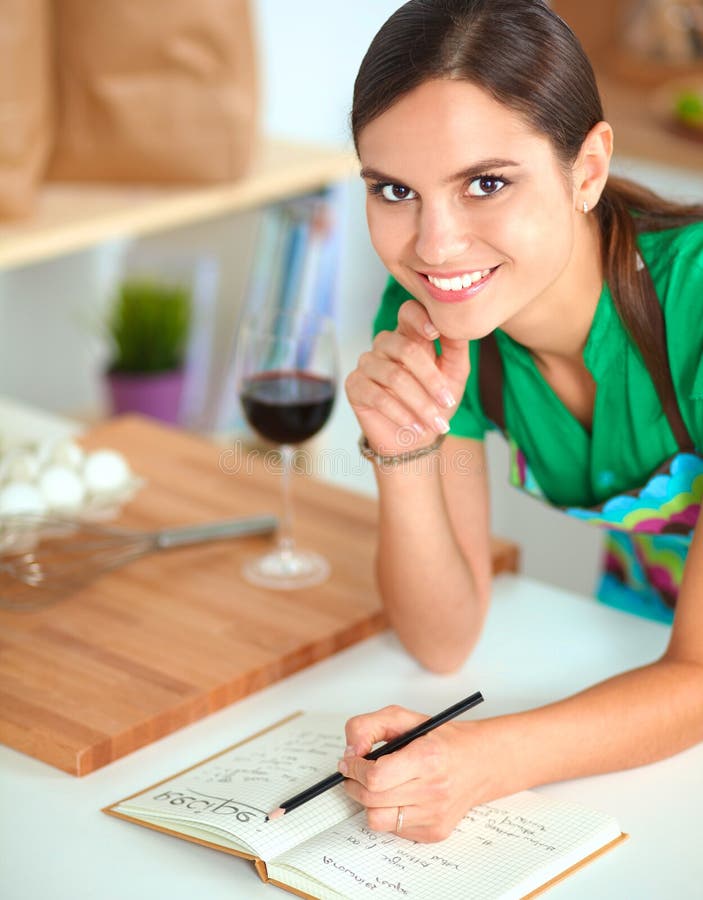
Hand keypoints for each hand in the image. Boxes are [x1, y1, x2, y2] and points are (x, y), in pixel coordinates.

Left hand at [338, 704, 501, 842]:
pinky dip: (387, 812)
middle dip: (353, 783)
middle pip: (371, 799)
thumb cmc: (441, 739)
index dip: (354, 769)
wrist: (481, 762)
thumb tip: (350, 752)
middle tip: (354, 772)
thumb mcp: (404, 717)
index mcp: (427, 758)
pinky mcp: (434, 832)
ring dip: (367, 801)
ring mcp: (435, 816)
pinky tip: (398, 796)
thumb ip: (369, 726)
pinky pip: (394, 829)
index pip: (375, 777)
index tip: (349, 761)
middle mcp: (434, 790)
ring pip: (378, 819)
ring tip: (375, 785)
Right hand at [344, 300, 469, 456]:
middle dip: (431, 379)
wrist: (414, 438)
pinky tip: (415, 427)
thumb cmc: (435, 401)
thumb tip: (459, 323)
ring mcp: (367, 363)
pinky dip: (400, 413)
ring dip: (419, 403)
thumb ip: (455, 347)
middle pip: (405, 348)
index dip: (419, 318)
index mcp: (409, 335)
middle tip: (448, 401)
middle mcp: (385, 344)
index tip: (435, 333)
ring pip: (394, 376)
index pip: (408, 312)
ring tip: (435, 423)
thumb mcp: (454, 373)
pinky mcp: (355, 385)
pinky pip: (377, 396)